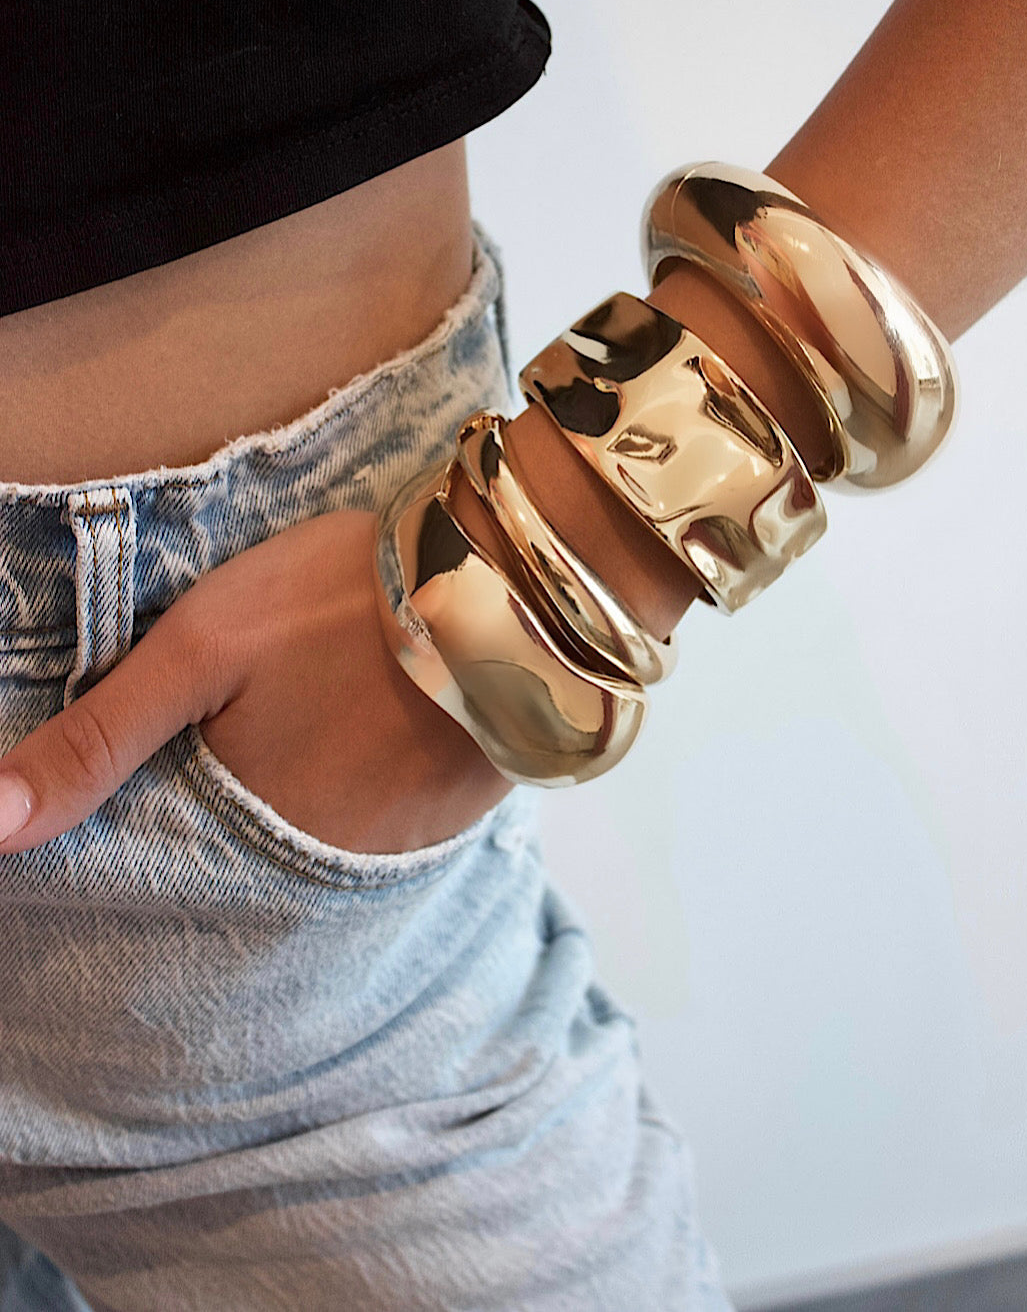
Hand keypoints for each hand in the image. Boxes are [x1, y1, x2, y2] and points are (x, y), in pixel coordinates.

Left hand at [0, 508, 510, 855]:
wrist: (507, 581)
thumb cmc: (341, 603)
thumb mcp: (199, 648)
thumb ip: (96, 736)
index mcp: (246, 828)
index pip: (164, 860)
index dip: (152, 807)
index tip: (176, 754)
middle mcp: (320, 866)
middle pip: (246, 849)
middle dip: (234, 797)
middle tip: (266, 721)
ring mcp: (395, 850)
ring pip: (314, 835)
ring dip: (305, 792)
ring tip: (318, 717)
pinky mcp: (450, 820)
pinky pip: (380, 825)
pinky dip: (362, 786)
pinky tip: (370, 725)